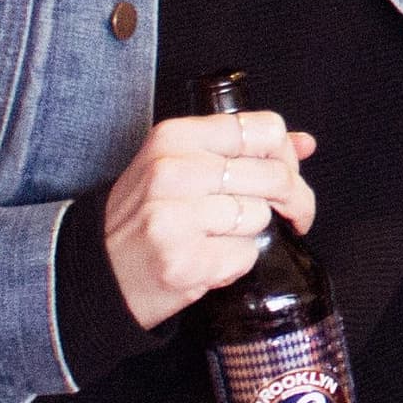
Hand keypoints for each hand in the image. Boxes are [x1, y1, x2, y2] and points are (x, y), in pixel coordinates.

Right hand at [105, 110, 317, 327]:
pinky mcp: (184, 261)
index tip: (283, 174)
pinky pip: (246, 255)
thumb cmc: (144, 217)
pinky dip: (235, 263)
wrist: (98, 272)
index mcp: (174, 137)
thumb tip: (305, 143)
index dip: (285, 155)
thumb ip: (240, 149)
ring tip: (218, 238)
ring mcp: (176, 217)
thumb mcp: (179, 165)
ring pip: (261, 216)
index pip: (265, 129)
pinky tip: (209, 261)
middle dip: (293, 200)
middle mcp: (173, 170)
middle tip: (288, 215)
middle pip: (274, 175)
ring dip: (251, 234)